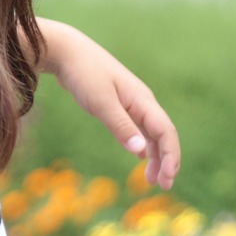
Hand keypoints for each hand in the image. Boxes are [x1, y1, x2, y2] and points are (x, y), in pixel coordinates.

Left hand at [38, 18, 179, 189]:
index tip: (166, 178)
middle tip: (162, 185)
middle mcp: (141, 101)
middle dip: (166, 160)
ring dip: (154, 155)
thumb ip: (121, 125)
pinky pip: (137, 126)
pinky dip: (141, 143)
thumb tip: (141, 152)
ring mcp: (129, 101)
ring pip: (149, 132)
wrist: (65, 50)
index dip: (170, 156)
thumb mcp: (100, 102)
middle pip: (162, 134)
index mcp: (142, 100)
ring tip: (151, 179)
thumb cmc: (83, 74)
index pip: (166, 132)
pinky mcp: (116, 102)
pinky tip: (139, 157)